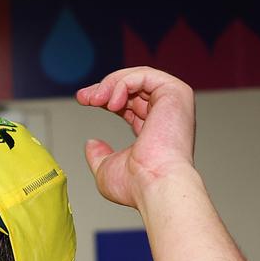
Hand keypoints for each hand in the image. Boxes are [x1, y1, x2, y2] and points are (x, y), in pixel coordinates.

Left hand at [75, 67, 196, 209]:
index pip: (129, 103)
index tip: (83, 100)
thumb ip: (99, 155)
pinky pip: (145, 75)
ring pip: (138, 76)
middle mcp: (165, 114)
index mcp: (154, 129)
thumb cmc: (136, 185)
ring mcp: (173, 103)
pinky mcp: (176, 93)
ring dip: (110, 84)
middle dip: (104, 88)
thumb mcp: (107, 168)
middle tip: (83, 97)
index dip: (105, 97)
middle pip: (133, 87)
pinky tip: (110, 103)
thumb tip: (91, 144)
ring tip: (94, 100)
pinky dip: (122, 83)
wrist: (155, 185)